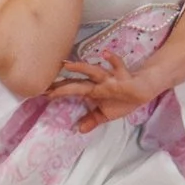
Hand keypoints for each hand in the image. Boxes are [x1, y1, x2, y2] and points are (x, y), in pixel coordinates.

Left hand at [45, 51, 161, 132]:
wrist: (143, 90)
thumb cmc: (123, 100)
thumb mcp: (106, 114)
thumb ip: (92, 120)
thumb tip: (79, 130)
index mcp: (92, 91)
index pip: (72, 89)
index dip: (58, 91)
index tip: (41, 93)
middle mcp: (98, 82)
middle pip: (78, 82)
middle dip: (63, 83)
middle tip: (47, 84)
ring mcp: (110, 78)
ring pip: (94, 71)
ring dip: (81, 68)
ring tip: (68, 65)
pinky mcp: (123, 77)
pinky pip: (118, 66)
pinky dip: (112, 60)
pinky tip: (106, 54)